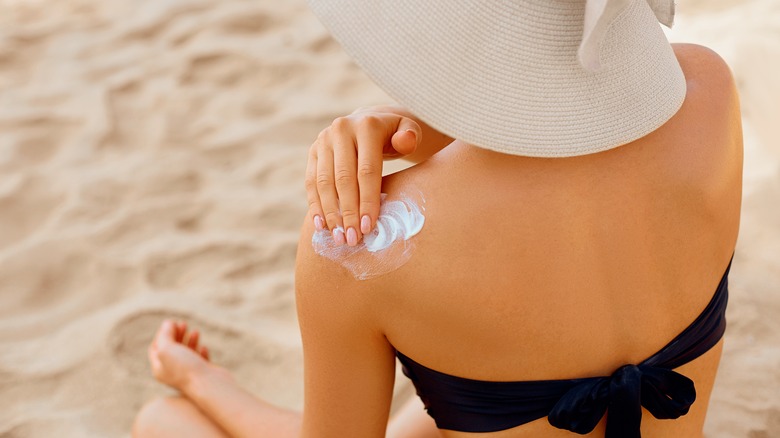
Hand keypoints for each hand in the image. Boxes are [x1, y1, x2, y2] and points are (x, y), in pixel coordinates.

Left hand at [148, 320, 223, 391]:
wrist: (208, 384)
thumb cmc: (185, 368)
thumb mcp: (167, 348)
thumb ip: (165, 335)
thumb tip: (167, 324)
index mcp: (159, 369)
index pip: (156, 348)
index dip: (162, 334)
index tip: (172, 323)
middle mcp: (172, 373)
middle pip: (171, 350)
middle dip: (176, 335)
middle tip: (183, 324)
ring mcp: (188, 374)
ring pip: (186, 354)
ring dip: (189, 340)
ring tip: (196, 332)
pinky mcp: (202, 374)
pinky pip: (199, 360)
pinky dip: (200, 351)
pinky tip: (204, 347)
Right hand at [305, 106, 421, 246]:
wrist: (369, 122)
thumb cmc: (394, 135)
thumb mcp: (408, 131)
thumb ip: (410, 136)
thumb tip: (404, 141)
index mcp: (366, 125)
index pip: (367, 170)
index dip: (367, 200)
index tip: (369, 227)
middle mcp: (340, 130)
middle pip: (343, 179)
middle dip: (348, 212)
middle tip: (353, 239)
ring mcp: (323, 140)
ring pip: (324, 183)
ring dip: (330, 213)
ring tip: (339, 238)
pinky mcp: (313, 151)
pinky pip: (311, 182)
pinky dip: (315, 205)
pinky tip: (321, 226)